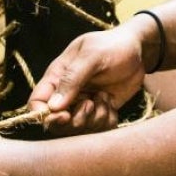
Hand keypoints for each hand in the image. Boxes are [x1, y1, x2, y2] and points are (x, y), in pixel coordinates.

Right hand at [28, 21, 150, 133]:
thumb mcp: (92, 56)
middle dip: (74, 121)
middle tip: (90, 105)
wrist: (138, 50)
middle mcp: (67, 94)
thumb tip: (53, 106)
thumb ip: (72, 78)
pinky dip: (107, 120)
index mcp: (57, 77)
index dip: (44, 116)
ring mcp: (84, 104)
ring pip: (79, 129)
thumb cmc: (113, 46)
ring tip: (104, 96)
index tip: (64, 116)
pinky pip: (99, 129)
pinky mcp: (100, 112)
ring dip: (95, 118)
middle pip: (57, 123)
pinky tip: (111, 102)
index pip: (37, 103)